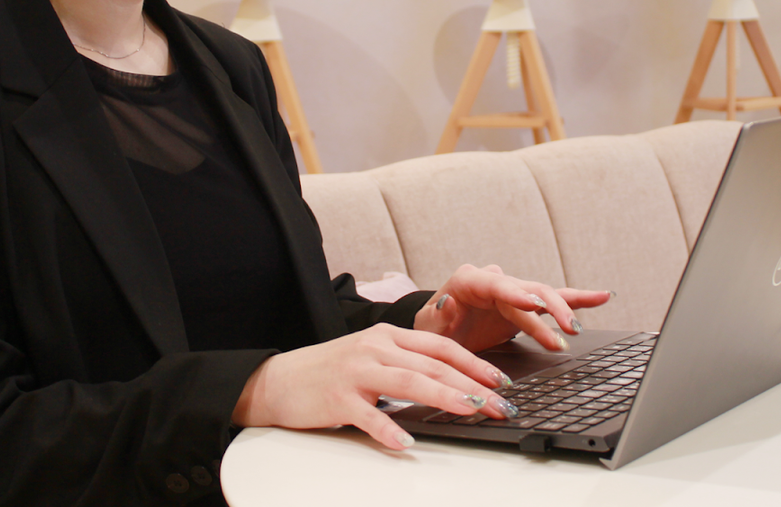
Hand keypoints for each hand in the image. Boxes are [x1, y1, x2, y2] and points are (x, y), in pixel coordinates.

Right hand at [232, 323, 518, 450]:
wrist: (278, 380)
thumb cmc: (330, 372)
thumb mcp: (371, 356)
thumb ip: (405, 363)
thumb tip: (452, 383)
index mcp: (387, 336)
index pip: (440, 347)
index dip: (474, 363)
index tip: (502, 382)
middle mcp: (374, 348)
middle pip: (433, 365)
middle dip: (472, 385)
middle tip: (501, 405)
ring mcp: (355, 371)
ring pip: (409, 381)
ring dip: (444, 398)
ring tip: (471, 411)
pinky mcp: (337, 398)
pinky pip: (368, 416)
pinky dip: (388, 430)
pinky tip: (406, 444)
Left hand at [411, 264, 611, 352]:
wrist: (439, 328)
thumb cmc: (432, 326)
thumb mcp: (427, 327)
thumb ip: (438, 317)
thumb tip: (449, 303)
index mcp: (469, 280)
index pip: (496, 284)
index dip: (517, 293)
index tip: (535, 304)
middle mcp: (493, 280)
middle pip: (527, 290)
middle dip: (549, 308)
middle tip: (567, 329)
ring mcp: (511, 291)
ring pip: (543, 295)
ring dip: (564, 310)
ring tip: (580, 326)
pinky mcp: (523, 304)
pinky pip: (551, 300)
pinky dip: (576, 300)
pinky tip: (601, 297)